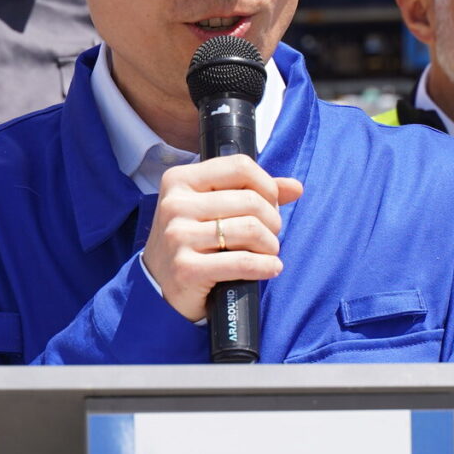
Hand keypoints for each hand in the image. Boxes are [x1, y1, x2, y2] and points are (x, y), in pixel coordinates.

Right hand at [143, 151, 304, 323]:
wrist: (158, 286)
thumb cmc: (192, 241)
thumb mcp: (212, 209)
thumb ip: (252, 192)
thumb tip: (295, 187)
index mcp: (180, 180)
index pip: (240, 166)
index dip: (266, 185)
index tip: (269, 204)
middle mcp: (175, 204)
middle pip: (250, 200)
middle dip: (272, 220)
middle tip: (269, 235)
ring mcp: (178, 236)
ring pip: (250, 230)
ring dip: (270, 245)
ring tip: (268, 252)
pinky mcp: (186, 269)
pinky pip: (243, 262)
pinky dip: (266, 266)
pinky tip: (270, 269)